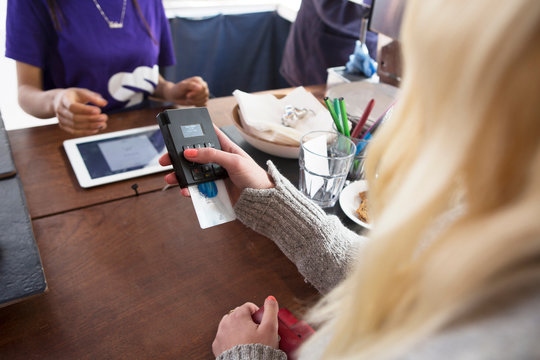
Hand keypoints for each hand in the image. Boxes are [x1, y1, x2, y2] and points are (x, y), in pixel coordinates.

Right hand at [53, 88, 107, 135]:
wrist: (59, 100)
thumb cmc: (74, 96)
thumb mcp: (83, 92)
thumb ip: (93, 97)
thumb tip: (104, 103)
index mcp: (64, 99)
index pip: (73, 107)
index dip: (85, 110)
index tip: (98, 110)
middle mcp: (60, 110)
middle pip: (75, 118)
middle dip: (91, 119)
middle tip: (104, 117)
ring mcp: (61, 119)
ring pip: (75, 126)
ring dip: (90, 126)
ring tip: (103, 124)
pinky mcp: (64, 126)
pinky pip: (74, 132)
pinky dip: (85, 132)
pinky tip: (96, 130)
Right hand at [158, 126, 273, 198]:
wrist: (262, 201)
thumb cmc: (255, 176)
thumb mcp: (234, 161)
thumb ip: (212, 155)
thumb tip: (190, 152)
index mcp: (225, 148)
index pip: (207, 134)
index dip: (193, 132)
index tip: (177, 132)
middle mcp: (218, 160)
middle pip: (194, 156)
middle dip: (178, 157)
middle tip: (165, 160)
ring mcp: (215, 175)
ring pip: (193, 173)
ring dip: (181, 175)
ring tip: (171, 178)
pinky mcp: (214, 190)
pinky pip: (198, 189)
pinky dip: (189, 189)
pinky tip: (185, 190)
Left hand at [167, 76, 208, 106]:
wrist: (175, 96)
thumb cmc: (178, 89)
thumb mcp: (182, 86)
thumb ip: (190, 85)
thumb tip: (200, 87)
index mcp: (198, 80)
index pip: (203, 87)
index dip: (196, 93)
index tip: (187, 95)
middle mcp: (202, 86)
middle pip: (205, 93)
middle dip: (195, 98)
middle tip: (187, 98)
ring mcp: (203, 93)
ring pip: (205, 99)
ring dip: (196, 102)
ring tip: (188, 100)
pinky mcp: (202, 100)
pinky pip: (205, 104)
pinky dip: (199, 106)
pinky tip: (194, 104)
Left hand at [212, 296, 279, 356]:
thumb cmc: (258, 350)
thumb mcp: (270, 328)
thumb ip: (271, 310)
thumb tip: (270, 299)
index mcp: (238, 316)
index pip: (248, 306)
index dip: (257, 313)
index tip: (261, 323)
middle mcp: (226, 323)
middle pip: (238, 314)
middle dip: (247, 320)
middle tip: (256, 332)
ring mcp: (220, 335)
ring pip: (229, 325)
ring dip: (237, 328)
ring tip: (247, 338)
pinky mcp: (217, 346)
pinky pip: (224, 337)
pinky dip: (230, 339)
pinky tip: (239, 345)